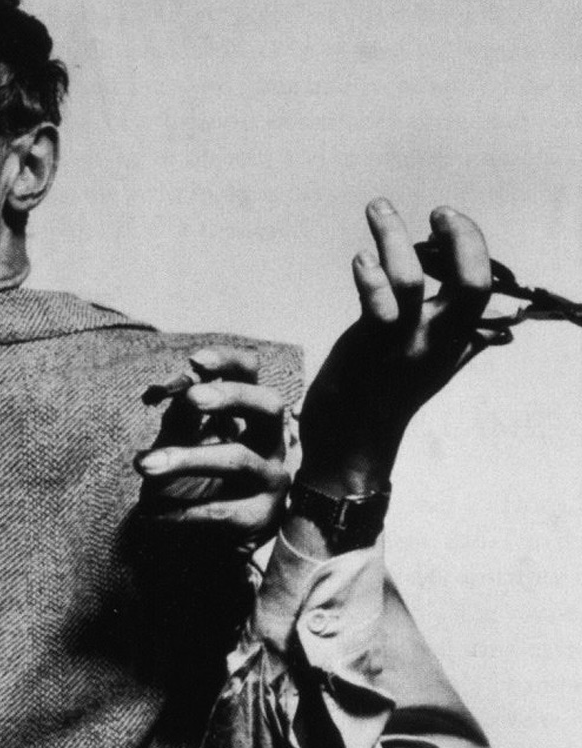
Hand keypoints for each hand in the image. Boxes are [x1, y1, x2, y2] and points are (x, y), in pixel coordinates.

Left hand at [134, 347, 289, 555]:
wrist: (210, 545)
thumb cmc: (194, 481)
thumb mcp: (182, 441)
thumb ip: (179, 415)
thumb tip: (169, 387)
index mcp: (250, 414)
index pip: (252, 374)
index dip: (229, 362)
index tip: (195, 359)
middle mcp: (270, 441)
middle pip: (268, 405)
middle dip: (231, 396)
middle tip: (191, 398)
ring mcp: (272, 479)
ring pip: (239, 459)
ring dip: (188, 458)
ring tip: (144, 465)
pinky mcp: (262, 517)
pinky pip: (223, 509)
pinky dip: (183, 510)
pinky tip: (151, 513)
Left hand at [299, 199, 499, 497]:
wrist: (350, 447)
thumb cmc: (381, 403)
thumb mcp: (430, 370)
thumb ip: (460, 346)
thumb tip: (493, 331)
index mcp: (453, 341)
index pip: (482, 288)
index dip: (473, 246)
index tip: (447, 220)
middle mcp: (435, 341)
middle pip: (472, 283)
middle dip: (464, 238)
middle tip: (439, 211)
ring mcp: (402, 345)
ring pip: (410, 280)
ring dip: (393, 236)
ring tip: (378, 206)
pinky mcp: (368, 350)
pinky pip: (377, 307)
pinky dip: (370, 277)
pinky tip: (361, 258)